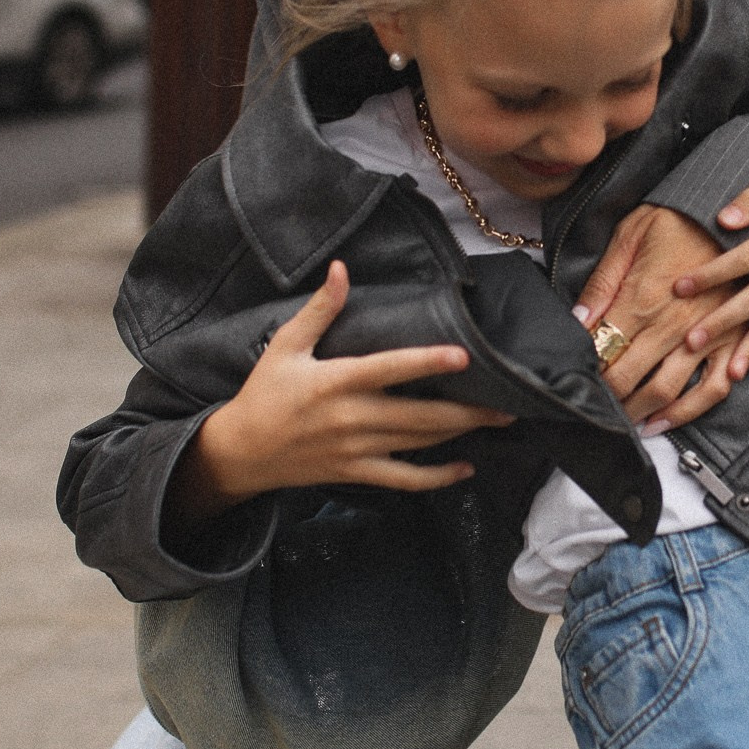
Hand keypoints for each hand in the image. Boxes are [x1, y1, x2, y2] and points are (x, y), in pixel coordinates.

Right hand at [184, 262, 512, 519]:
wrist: (240, 452)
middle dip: (466, 410)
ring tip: (498, 421)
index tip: (463, 356)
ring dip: (461, 433)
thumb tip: (342, 268)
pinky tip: (465, 469)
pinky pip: (404, 480)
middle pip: (419, 416)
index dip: (426, 363)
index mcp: (334, 382)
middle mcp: (350, 418)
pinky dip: (436, 478)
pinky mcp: (356, 473)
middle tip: (508, 401)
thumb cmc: (264, 392)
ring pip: (419, 444)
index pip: (388, 369)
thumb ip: (320, 309)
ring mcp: (356, 450)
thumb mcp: (285, 345)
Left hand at [574, 206, 746, 432]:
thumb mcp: (629, 234)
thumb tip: (578, 321)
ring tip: (630, 424)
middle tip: (597, 413)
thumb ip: (602, 282)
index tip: (578, 383)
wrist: (730, 206)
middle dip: (611, 403)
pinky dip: (695, 408)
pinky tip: (673, 417)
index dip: (589, 376)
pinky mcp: (733, 337)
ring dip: (646, 415)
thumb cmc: (677, 216)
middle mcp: (674, 325)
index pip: (606, 355)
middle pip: (633, 381)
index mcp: (643, 299)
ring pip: (671, 393)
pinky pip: (716, 385)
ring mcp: (707, 335)